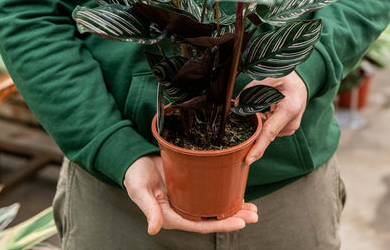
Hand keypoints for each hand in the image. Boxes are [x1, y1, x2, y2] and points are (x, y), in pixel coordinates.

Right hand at [124, 154, 257, 234]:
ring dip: (233, 208)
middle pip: (212, 217)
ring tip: (252, 208)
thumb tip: (153, 229)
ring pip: (214, 207)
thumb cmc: (135, 176)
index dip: (221, 224)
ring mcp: (188, 199)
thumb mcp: (139, 191)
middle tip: (254, 215)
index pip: (201, 224)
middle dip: (234, 217)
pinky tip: (237, 192)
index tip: (241, 221)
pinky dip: (224, 193)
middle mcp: (183, 210)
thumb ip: (148, 209)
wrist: (134, 160)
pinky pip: (210, 193)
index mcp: (172, 216)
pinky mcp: (191, 186)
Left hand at [245, 71, 306, 164]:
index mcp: (289, 109)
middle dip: (254, 123)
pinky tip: (269, 108)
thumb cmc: (284, 78)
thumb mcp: (266, 79)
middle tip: (259, 103)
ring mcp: (291, 128)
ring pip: (265, 130)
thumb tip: (236, 107)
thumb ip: (249, 93)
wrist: (300, 82)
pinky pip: (269, 128)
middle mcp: (292, 122)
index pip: (269, 132)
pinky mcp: (288, 129)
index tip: (248, 160)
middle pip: (264, 131)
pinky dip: (264, 120)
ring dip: (260, 120)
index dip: (258, 147)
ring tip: (268, 103)